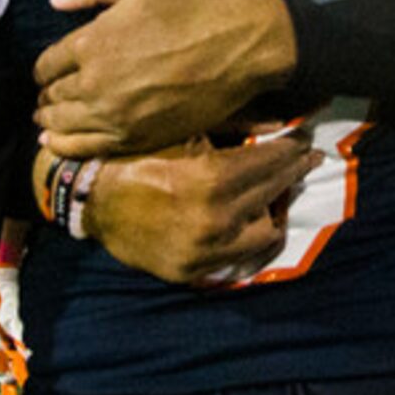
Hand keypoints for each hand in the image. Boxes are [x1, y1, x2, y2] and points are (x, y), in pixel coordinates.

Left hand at [33, 0, 296, 157]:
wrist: (238, 48)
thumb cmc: (193, 8)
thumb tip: (55, 1)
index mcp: (91, 42)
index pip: (47, 64)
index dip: (44, 68)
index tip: (48, 70)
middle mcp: (94, 82)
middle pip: (53, 95)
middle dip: (47, 94)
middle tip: (48, 95)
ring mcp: (113, 115)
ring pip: (62, 124)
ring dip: (49, 120)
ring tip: (46, 119)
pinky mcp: (134, 138)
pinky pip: (84, 148)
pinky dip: (63, 146)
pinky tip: (54, 143)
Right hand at [83, 136, 323, 286]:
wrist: (88, 197)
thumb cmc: (136, 154)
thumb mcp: (183, 130)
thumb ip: (236, 126)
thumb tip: (281, 122)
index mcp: (213, 180)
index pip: (274, 162)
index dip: (295, 148)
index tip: (305, 140)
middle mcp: (215, 221)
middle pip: (276, 194)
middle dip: (292, 172)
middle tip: (305, 160)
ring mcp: (205, 252)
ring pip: (268, 234)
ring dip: (273, 210)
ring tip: (273, 193)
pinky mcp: (192, 272)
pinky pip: (239, 258)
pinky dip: (248, 237)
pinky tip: (249, 220)